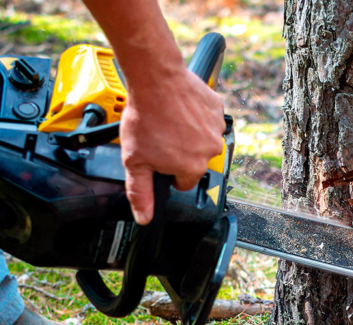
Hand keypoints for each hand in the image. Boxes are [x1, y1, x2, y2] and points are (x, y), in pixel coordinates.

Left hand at [120, 66, 224, 224]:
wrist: (155, 79)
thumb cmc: (145, 117)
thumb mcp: (134, 160)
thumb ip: (140, 192)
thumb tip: (145, 218)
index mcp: (192, 168)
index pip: (183, 181)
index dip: (168, 171)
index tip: (158, 155)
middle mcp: (210, 151)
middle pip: (195, 161)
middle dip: (180, 152)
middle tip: (161, 135)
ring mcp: (216, 129)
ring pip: (203, 140)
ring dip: (189, 134)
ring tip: (170, 120)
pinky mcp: (218, 110)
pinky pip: (209, 120)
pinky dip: (197, 116)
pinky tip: (180, 109)